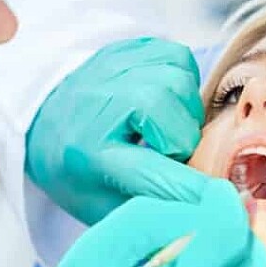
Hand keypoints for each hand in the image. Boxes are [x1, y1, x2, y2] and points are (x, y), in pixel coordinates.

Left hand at [25, 37, 208, 224]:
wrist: (46, 119)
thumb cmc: (79, 169)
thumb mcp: (102, 206)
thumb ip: (148, 212)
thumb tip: (198, 218)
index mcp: (89, 153)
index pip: (147, 171)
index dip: (186, 186)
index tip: (218, 200)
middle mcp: (97, 103)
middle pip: (163, 108)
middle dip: (182, 138)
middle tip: (170, 153)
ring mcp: (112, 68)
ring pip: (177, 80)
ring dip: (184, 111)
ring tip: (165, 127)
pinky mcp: (128, 47)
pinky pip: (179, 58)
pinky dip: (182, 82)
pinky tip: (164, 101)